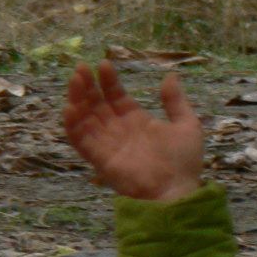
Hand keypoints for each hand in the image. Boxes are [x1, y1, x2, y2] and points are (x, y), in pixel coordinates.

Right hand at [63, 61, 204, 201]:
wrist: (175, 192)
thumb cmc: (183, 161)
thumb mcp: (187, 125)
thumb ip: (175, 101)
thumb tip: (170, 75)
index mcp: (137, 121)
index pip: (116, 96)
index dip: (109, 81)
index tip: (104, 64)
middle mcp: (118, 130)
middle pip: (97, 104)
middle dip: (88, 85)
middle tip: (81, 67)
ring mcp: (107, 143)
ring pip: (85, 118)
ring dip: (77, 98)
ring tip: (75, 80)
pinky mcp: (98, 158)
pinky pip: (80, 140)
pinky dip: (72, 124)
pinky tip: (70, 107)